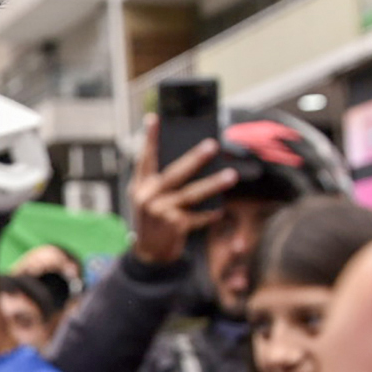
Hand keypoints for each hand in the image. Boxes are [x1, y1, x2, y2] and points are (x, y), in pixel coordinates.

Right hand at [129, 117, 238, 266]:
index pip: (145, 158)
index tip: (155, 118)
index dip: (150, 138)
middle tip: (212, 144)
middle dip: (195, 158)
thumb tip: (190, 160)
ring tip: (231, 175)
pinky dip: (210, 214)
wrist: (149, 254)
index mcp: (140, 186)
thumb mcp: (148, 199)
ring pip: (192, 194)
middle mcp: (148, 197)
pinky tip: (221, 209)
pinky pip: (198, 217)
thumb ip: (159, 181)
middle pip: (174, 173)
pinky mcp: (174, 227)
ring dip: (214, 184)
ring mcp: (160, 212)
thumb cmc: (154, 219)